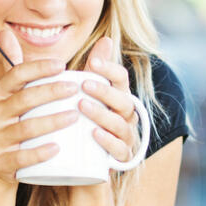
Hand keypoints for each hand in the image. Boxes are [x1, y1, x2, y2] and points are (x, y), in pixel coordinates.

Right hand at [0, 28, 79, 184]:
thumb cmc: (14, 121)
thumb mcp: (11, 94)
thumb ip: (13, 65)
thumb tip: (5, 31)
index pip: (16, 75)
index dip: (38, 68)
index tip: (62, 65)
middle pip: (24, 99)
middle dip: (50, 92)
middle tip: (76, 88)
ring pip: (26, 128)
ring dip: (51, 121)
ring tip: (75, 115)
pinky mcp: (2, 162)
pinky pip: (21, 157)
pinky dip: (40, 152)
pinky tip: (58, 147)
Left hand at [79, 36, 140, 166]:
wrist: (80, 166)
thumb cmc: (82, 124)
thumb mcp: (83, 96)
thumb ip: (91, 70)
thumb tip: (104, 39)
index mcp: (117, 98)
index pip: (121, 79)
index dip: (110, 68)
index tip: (93, 61)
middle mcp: (125, 117)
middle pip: (123, 100)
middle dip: (105, 91)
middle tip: (84, 83)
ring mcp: (125, 138)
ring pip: (121, 124)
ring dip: (102, 114)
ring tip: (82, 106)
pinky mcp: (119, 159)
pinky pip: (119, 150)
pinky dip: (108, 141)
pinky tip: (94, 134)